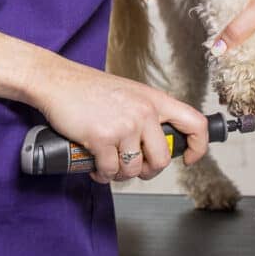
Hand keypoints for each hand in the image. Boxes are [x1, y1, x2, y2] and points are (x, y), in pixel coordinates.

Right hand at [29, 59, 209, 183]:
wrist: (56, 81)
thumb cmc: (88, 89)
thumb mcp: (128, 93)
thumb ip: (146, 114)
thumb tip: (156, 144)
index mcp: (154, 100)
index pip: (194, 123)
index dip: (198, 146)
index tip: (188, 157)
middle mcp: (144, 112)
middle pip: (162, 159)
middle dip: (148, 171)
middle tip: (135, 168)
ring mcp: (124, 125)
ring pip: (134, 169)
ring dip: (120, 174)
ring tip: (109, 164)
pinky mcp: (102, 138)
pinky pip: (110, 171)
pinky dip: (101, 174)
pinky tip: (95, 165)